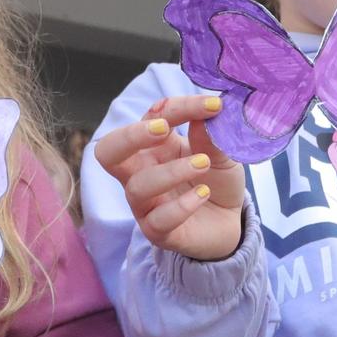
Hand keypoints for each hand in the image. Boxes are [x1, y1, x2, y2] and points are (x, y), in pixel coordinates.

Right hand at [91, 95, 246, 261]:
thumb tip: (206, 114)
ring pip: (137, 186)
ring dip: (171, 172)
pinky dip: (182, 206)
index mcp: (154, 145)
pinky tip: (204, 194)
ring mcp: (145, 202)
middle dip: (131, 136)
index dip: (180, 107)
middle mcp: (141, 171)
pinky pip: (158, 219)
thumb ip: (211, 136)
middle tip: (165, 130)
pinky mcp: (156, 230)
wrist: (228, 222)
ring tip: (203, 164)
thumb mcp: (221, 154)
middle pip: (108, 151)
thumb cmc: (216, 181)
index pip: (153, 117)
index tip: (213, 105)